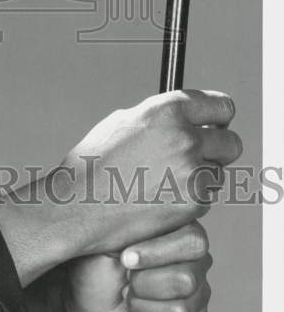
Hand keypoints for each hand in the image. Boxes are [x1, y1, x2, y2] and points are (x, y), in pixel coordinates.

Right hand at [58, 89, 239, 256]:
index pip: (221, 106)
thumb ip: (161, 117)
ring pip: (218, 173)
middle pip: (231, 142)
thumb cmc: (94, 163)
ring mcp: (191, 172)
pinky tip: (161, 198)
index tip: (218, 123)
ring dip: (202, 177)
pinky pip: (205, 198)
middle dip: (219, 149)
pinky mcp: (193, 203)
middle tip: (202, 155)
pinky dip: (190, 199)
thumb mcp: (123, 122)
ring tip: (166, 181)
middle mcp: (184, 138)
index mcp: (167, 111)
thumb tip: (186, 118)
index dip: (220, 116)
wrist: (79, 205)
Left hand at [65, 222, 211, 311]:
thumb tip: (135, 196)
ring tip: (129, 298)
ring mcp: (196, 298)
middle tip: (126, 280)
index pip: (193, 241)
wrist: (84, 308)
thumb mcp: (106, 236)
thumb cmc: (96, 268)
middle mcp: (194, 264)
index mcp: (179, 234)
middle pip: (186, 280)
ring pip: (178, 311)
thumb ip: (128, 219)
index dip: (157, 253)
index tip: (126, 258)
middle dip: (143, 284)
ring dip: (140, 307)